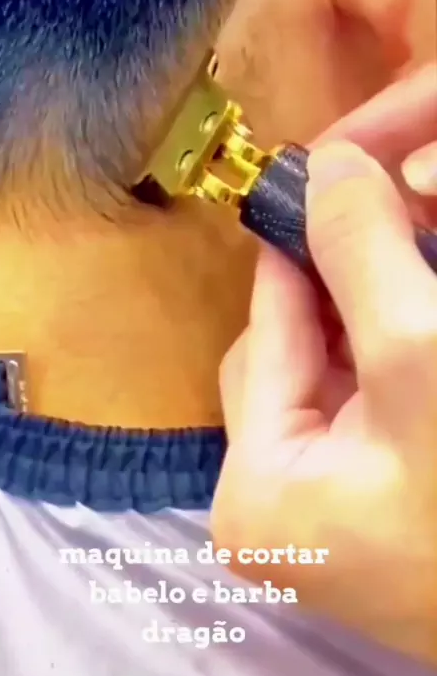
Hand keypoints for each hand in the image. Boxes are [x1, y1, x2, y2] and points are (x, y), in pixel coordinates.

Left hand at [211, 68, 436, 665]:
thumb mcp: (419, 355)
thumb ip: (360, 257)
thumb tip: (324, 166)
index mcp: (256, 489)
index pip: (267, 328)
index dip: (301, 243)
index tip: (327, 175)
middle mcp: (272, 505)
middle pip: (292, 350)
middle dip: (338, 280)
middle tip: (379, 213)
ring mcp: (323, 509)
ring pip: (329, 373)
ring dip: (364, 311)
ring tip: (403, 262)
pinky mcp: (369, 505)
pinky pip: (361, 404)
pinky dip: (383, 354)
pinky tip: (409, 318)